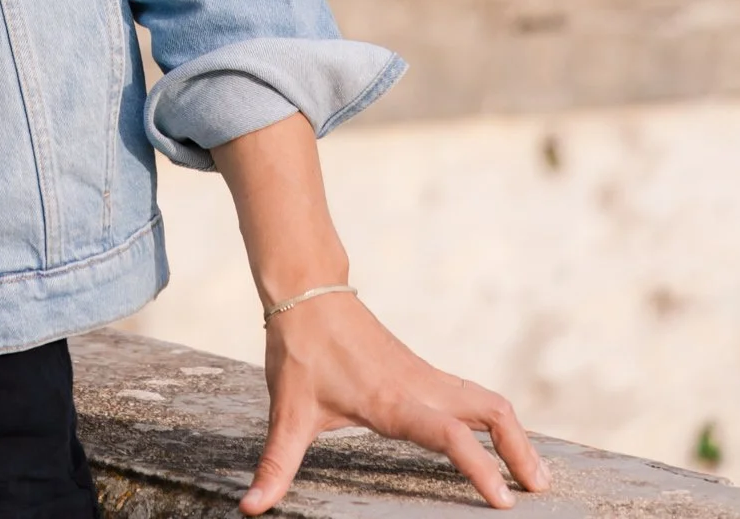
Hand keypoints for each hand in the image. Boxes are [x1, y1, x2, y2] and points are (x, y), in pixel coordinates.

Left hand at [241, 290, 550, 515]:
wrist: (306, 291)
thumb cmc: (300, 350)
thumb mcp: (288, 411)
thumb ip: (276, 464)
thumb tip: (250, 508)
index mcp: (393, 400)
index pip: (449, 434)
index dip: (479, 466)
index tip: (503, 501)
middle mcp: (419, 386)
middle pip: (490, 410)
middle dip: (520, 449)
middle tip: (539, 489)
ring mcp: (425, 375)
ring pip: (486, 398)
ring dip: (514, 433)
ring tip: (534, 475)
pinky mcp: (423, 371)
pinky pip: (471, 393)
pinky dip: (496, 418)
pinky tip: (500, 442)